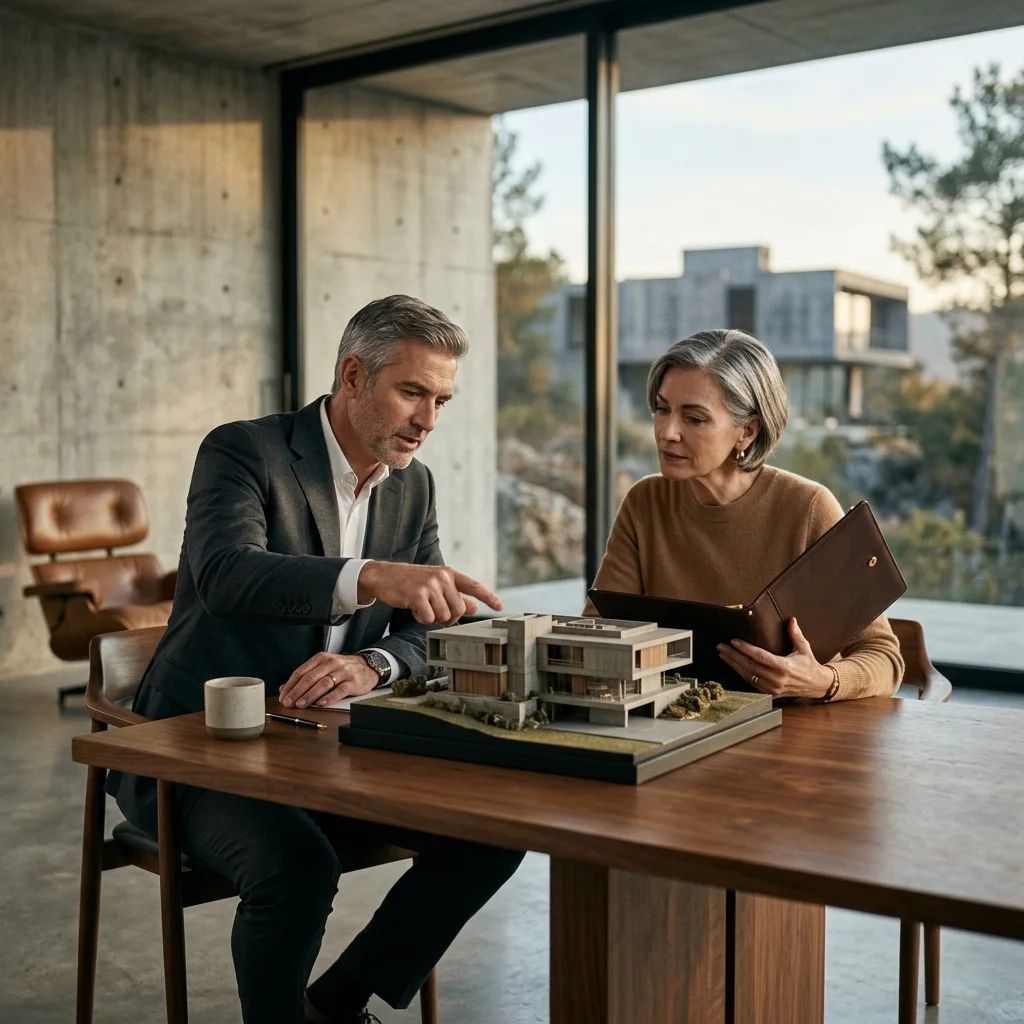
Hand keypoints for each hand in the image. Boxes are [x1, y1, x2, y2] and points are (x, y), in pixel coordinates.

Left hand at [279, 653, 378, 708]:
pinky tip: (320, 704)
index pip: (301, 671)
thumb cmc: (343, 669)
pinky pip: (339, 690)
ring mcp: (343, 672)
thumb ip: (305, 677)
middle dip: (297, 691)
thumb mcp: (323, 668)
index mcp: (321, 659)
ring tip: (301, 705)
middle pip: (310, 677)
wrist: (368, 667)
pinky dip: (329, 698)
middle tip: (288, 703)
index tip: (283, 696)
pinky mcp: (353, 682)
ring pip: (323, 683)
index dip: (290, 685)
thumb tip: (284, 688)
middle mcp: (331, 663)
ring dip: (310, 695)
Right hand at [357, 561, 502, 624]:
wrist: (384, 576)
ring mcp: (430, 585)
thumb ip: (455, 596)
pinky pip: (428, 619)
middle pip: (458, 610)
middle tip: (433, 611)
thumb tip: (473, 607)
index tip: (500, 607)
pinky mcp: (417, 595)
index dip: (488, 597)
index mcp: (449, 574)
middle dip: (447, 617)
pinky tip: (413, 607)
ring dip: (432, 618)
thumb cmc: (412, 583)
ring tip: (421, 606)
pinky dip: (420, 618)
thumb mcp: (435, 586)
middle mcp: (442, 577)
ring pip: (444, 616)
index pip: (473, 585)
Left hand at [716, 617, 832, 699]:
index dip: (745, 649)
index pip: (760, 656)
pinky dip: (742, 675)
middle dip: (733, 656)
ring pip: (748, 676)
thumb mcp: (804, 648)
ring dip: (734, 665)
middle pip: (750, 666)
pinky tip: (734, 667)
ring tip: (723, 655)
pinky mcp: (771, 694)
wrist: (817, 685)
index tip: (733, 641)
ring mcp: (773, 688)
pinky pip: (752, 684)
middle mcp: (776, 679)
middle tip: (721, 647)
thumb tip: (791, 619)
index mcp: (784, 667)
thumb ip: (795, 634)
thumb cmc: (809, 665)